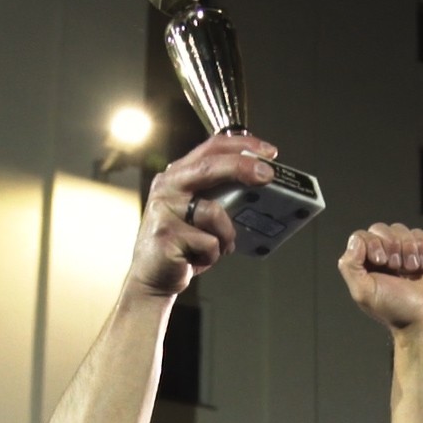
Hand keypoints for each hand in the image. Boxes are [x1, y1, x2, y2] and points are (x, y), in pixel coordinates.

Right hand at [128, 134, 279, 297]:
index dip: (242, 145)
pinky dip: (212, 255)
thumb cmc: (183, 244)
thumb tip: (259, 183)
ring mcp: (164, 211)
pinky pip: (209, 242)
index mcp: (177, 175)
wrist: (153, 277)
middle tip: (268, 175)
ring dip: (226, 235)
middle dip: (242, 167)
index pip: (211, 147)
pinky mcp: (166, 236)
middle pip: (210, 167)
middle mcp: (167, 187)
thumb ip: (218, 193)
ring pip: (214, 212)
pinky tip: (198, 259)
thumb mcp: (199, 211)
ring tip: (219, 247)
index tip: (269, 152)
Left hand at [338, 224, 422, 332]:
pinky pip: (419, 234)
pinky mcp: (421, 253)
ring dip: (408, 248)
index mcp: (364, 265)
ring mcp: (401, 254)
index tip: (382, 263)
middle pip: (381, 229)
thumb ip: (350, 266)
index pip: (362, 236)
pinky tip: (422, 265)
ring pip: (400, 229)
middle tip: (397, 267)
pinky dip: (422, 246)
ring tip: (411, 269)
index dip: (373, 244)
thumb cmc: (395, 309)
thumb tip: (357, 242)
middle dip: (392, 245)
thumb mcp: (364, 292)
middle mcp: (381, 256)